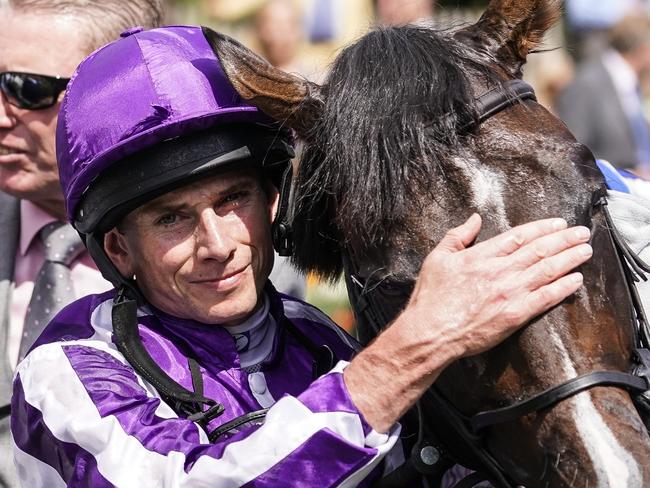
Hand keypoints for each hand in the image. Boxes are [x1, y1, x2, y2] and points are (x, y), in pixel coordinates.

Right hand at [344, 214, 590, 432]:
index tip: (558, 224)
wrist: (430, 332)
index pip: (518, 236)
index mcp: (481, 256)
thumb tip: (474, 219)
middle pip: (539, 250)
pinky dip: (563, 287)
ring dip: (569, 258)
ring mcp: (510, 293)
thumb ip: (457, 236)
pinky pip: (546, 298)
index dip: (541, 228)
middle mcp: (500, 271)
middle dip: (564, 239)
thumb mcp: (437, 258)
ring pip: (547, 270)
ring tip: (585, 250)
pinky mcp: (515, 315)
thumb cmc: (431, 297)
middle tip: (582, 232)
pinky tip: (576, 279)